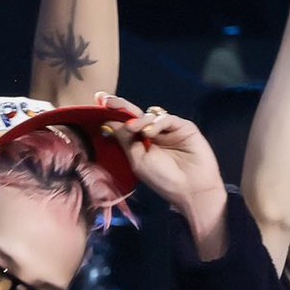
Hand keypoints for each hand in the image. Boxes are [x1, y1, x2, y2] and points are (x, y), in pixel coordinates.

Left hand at [97, 93, 227, 242]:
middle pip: (134, 114)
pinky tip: (150, 132)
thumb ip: (125, 140)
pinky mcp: (183, 126)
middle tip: (107, 101)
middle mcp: (152, 134)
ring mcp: (167, 129)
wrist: (191, 189)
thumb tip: (108, 122)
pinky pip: (167, 118)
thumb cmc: (163, 179)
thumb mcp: (137, 160)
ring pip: (149, 115)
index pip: (123, 124)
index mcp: (139, 143)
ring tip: (134, 128)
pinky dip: (157, 123)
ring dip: (139, 119)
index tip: (98, 100)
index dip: (112, 113)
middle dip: (120, 105)